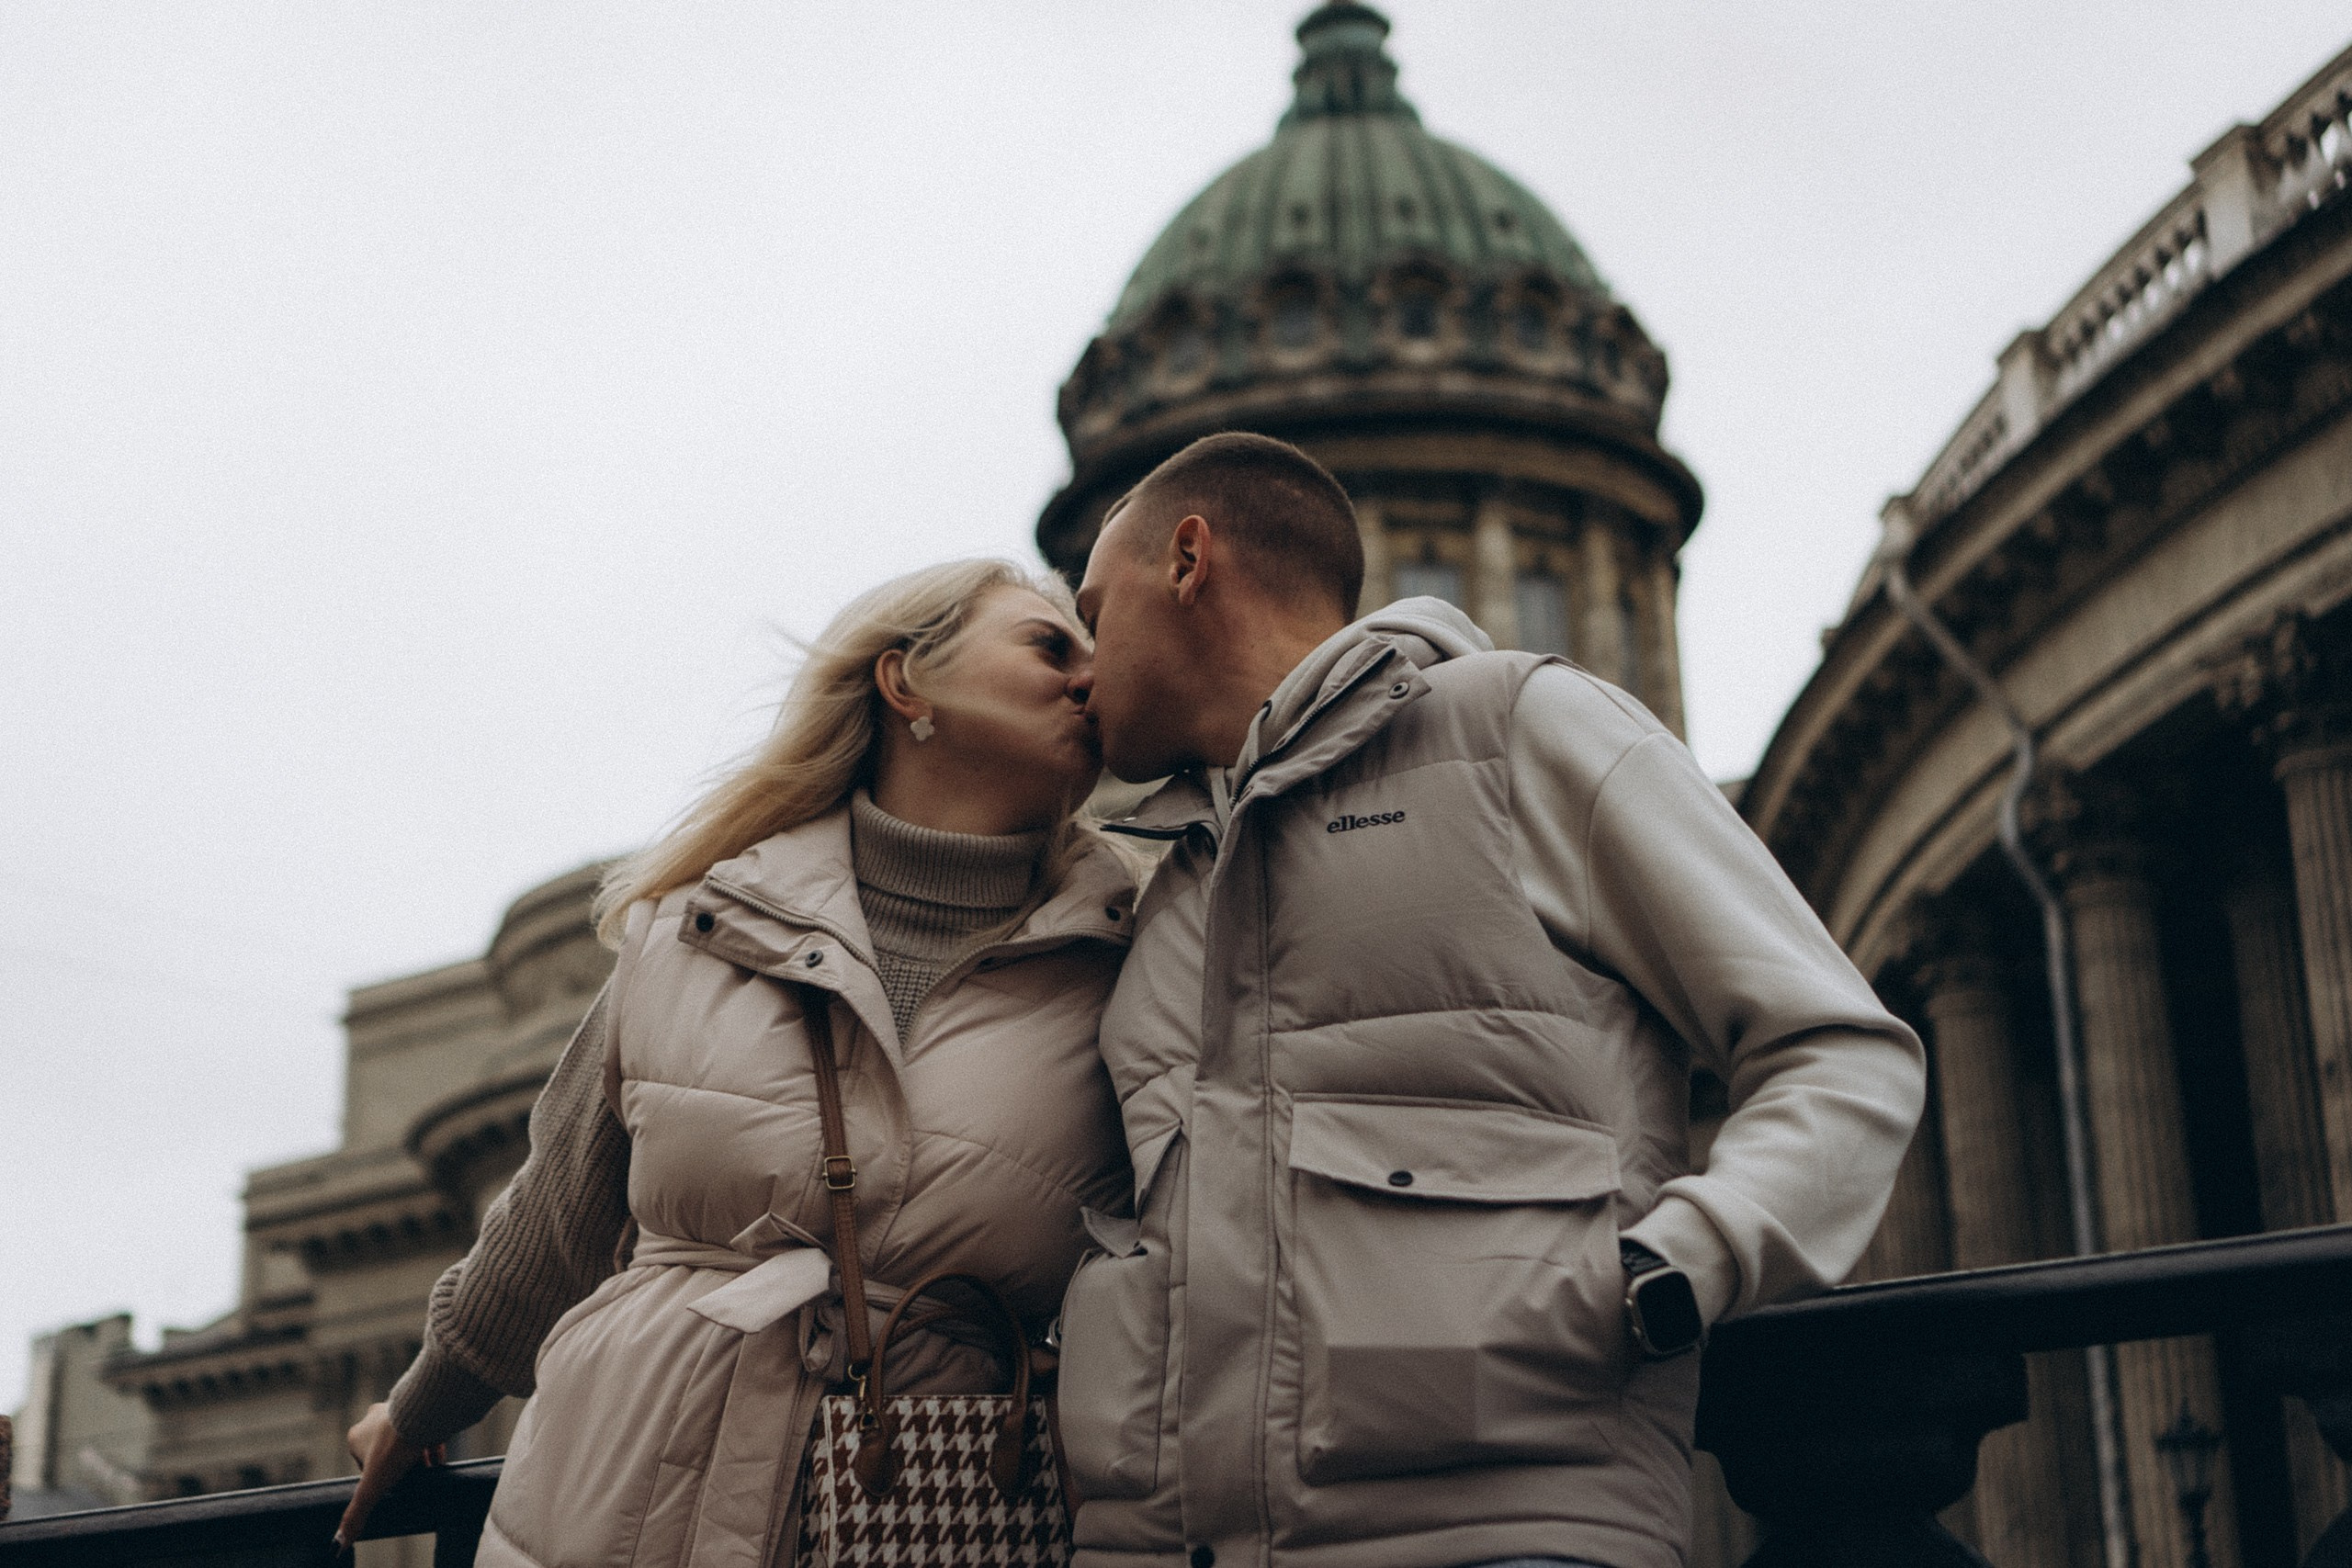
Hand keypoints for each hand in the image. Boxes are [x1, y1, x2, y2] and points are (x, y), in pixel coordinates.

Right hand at [335, 1403, 442, 1552]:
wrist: (423, 1415)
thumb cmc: (393, 1448)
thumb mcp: (372, 1486)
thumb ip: (357, 1514)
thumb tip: (340, 1543)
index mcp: (356, 1435)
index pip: (365, 1464)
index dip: (380, 1478)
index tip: (394, 1484)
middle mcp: (374, 1418)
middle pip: (387, 1450)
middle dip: (401, 1466)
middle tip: (416, 1477)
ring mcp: (396, 1408)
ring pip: (407, 1438)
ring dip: (417, 1455)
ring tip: (430, 1470)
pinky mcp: (418, 1405)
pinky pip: (424, 1427)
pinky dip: (431, 1443)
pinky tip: (439, 1458)